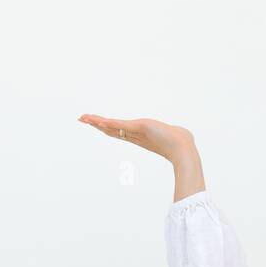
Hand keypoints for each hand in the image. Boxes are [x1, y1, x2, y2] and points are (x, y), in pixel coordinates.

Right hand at [78, 114, 195, 164]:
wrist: (182, 148)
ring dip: (97, 122)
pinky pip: (121, 126)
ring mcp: (136, 134)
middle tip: (82, 119)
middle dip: (96, 124)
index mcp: (139, 136)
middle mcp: (134, 136)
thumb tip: (183, 134)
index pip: (118, 130)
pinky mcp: (140, 129)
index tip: (95, 123)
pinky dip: (110, 124)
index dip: (106, 127)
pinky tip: (100, 122)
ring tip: (84, 118)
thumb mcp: (172, 134)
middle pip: (111, 129)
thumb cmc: (179, 142)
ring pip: (112, 128)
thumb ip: (174, 134)